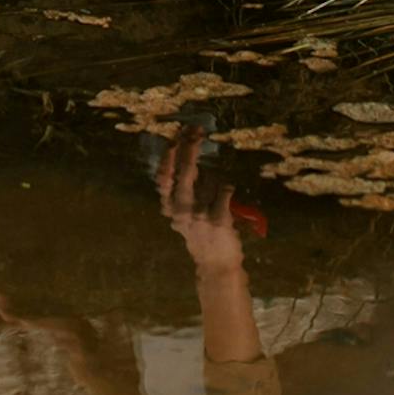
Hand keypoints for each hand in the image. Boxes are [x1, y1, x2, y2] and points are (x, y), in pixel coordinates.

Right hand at [157, 125, 244, 271]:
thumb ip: (182, 191)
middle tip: (195, 130)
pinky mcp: (219, 219)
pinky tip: (227, 197)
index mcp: (170, 208)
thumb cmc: (200, 234)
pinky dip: (228, 189)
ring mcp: (200, 214)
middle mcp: (182, 210)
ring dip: (216, 183)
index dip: (169, 155)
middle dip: (189, 146)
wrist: (215, 264)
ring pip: (210, 180)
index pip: (164, 176)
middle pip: (185, 170)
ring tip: (215, 199)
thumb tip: (186, 158)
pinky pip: (226, 190)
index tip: (175, 137)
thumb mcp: (183, 214)